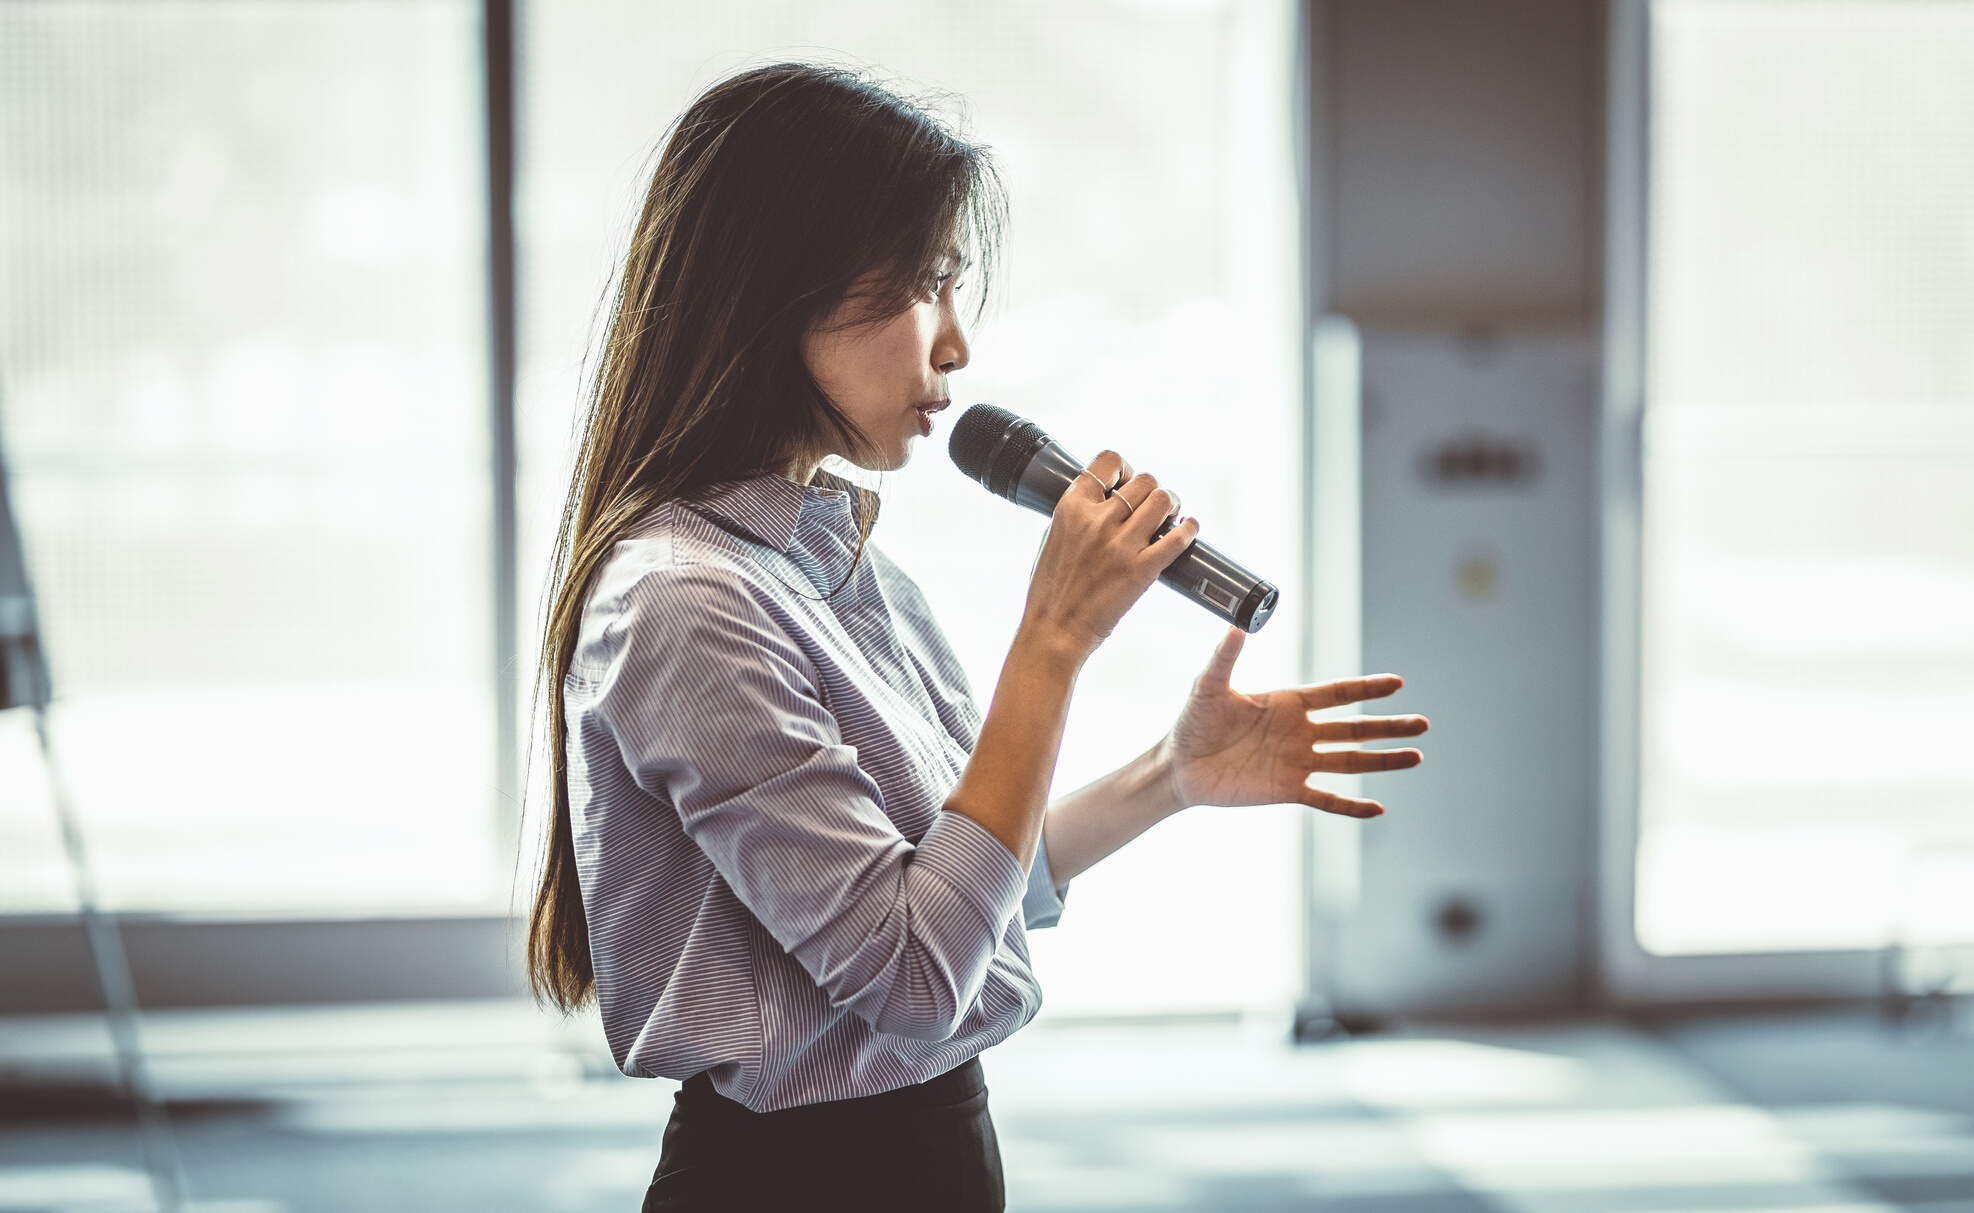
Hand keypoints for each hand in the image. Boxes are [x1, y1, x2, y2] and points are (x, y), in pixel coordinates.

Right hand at [1019, 450, 1199, 660]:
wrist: (1054, 631)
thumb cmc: (1051, 591)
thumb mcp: (1055, 537)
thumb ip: (1078, 514)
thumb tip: (1105, 499)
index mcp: (1071, 508)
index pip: (1108, 461)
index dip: (1124, 468)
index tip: (1127, 481)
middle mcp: (1097, 521)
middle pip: (1144, 481)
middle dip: (1152, 491)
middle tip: (1153, 506)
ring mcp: (1120, 545)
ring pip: (1163, 501)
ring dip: (1172, 505)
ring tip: (1170, 517)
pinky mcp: (1141, 570)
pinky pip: (1177, 538)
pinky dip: (1189, 530)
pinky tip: (1188, 529)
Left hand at [1161, 629, 1427, 817]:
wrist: (1178, 767)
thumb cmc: (1191, 723)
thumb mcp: (1207, 686)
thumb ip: (1224, 657)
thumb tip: (1236, 624)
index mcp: (1287, 703)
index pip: (1336, 694)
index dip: (1366, 689)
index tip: (1397, 684)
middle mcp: (1299, 732)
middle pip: (1354, 728)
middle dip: (1388, 726)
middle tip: (1422, 724)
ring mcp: (1297, 762)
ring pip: (1350, 762)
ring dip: (1383, 761)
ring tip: (1416, 757)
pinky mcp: (1287, 790)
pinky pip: (1327, 799)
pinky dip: (1352, 806)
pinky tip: (1378, 808)